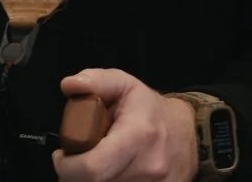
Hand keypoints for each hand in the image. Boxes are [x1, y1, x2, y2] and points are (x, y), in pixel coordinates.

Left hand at [52, 69, 198, 181]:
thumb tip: (69, 85)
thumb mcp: (125, 85)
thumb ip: (95, 81)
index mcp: (138, 135)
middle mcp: (149, 166)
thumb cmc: (150, 110)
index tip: (62, 156)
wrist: (189, 133)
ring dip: (94, 180)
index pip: (92, 168)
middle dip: (76, 175)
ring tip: (98, 163)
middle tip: (78, 159)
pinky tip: (112, 173)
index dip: (67, 167)